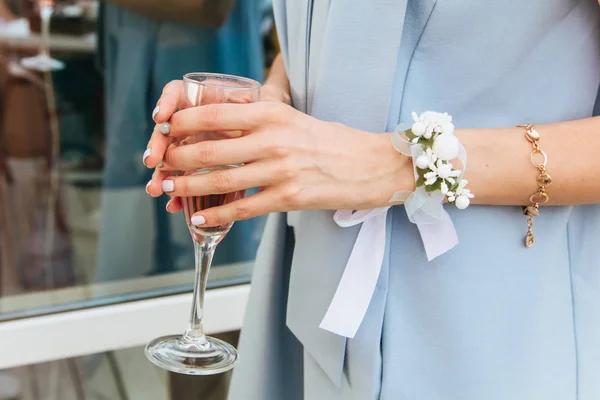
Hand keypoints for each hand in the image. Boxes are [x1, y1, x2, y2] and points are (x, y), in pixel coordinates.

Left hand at [144, 82, 411, 226]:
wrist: (373, 165)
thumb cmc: (332, 141)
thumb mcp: (295, 118)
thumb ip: (259, 120)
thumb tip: (220, 128)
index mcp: (273, 113)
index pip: (215, 114)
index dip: (183, 123)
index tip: (166, 130)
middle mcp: (273, 139)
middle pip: (209, 149)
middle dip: (177, 158)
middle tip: (162, 164)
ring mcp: (281, 170)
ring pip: (220, 180)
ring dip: (188, 187)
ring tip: (170, 190)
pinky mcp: (289, 198)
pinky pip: (243, 209)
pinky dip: (216, 216)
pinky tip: (200, 218)